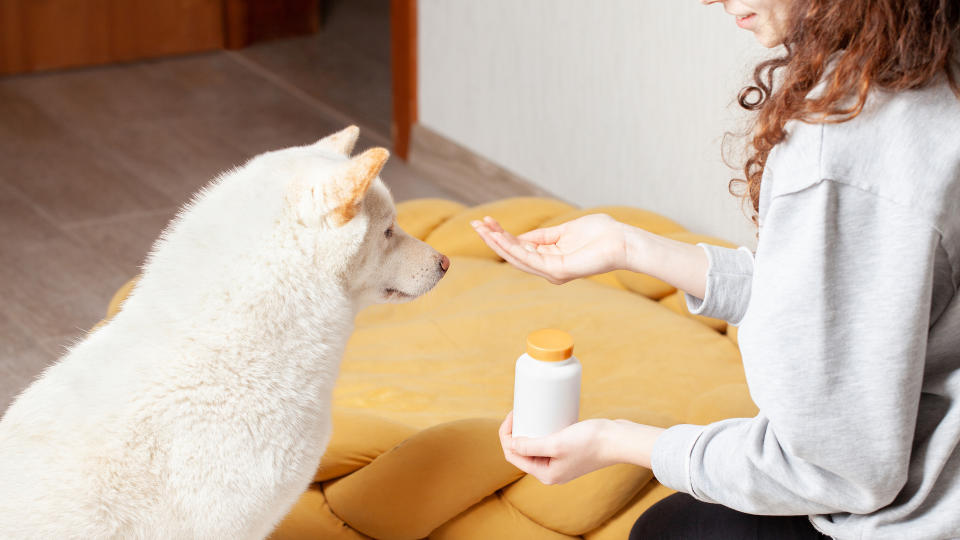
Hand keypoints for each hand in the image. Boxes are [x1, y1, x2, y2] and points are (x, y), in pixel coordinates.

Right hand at [471, 214, 627, 283]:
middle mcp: (548, 268)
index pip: (520, 247)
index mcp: (550, 258)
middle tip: (475, 224)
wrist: (622, 241)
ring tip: (482, 229)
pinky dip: (513, 248)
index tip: (486, 221)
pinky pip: (529, 259)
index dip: (501, 235)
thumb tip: (522, 235)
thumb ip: (543, 235)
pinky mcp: (557, 271)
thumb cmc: (600, 234)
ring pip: (517, 258)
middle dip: (493, 239)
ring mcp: (552, 271)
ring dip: (498, 243)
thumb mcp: (565, 230)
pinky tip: (500, 236)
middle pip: (513, 254)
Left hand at [499, 411, 665, 484]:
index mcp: (545, 474)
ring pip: (535, 445)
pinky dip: (543, 430)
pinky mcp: (570, 450)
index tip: (513, 414)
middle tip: (520, 410)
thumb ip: (532, 447)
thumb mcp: (556, 444)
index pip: (513, 455)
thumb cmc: (590, 442)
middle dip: (516, 431)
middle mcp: (551, 471)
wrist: (619, 440)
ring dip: (529, 430)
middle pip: (523, 450)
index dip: (506, 434)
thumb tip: (511, 444)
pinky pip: (549, 440)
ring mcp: (561, 461)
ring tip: (528, 412)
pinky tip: (542, 417)